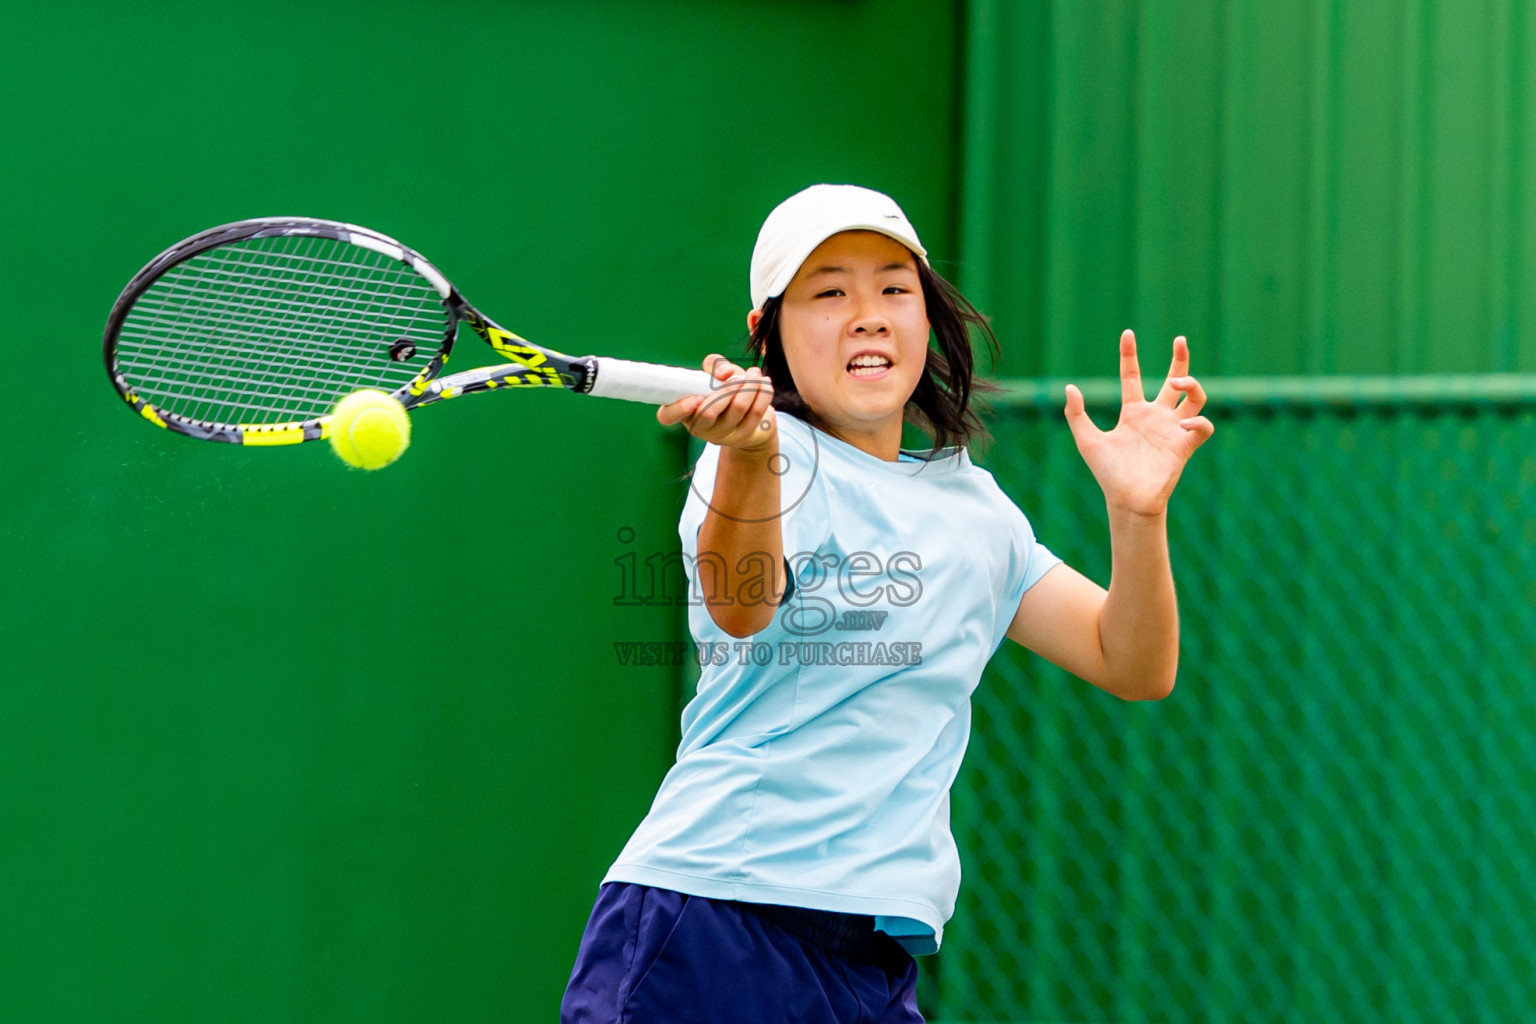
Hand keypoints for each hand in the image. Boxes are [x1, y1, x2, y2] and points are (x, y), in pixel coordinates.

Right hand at [656, 354, 776, 451]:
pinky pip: (756, 413)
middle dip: (726, 390)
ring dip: (749, 386)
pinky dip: (763, 393)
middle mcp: (699, 427)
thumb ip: (714, 365)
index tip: (696, 397)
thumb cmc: (723, 390)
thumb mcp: (714, 374)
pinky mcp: (743, 436)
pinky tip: (764, 383)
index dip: (679, 408)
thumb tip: (725, 373)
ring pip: (737, 409)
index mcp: (684, 411)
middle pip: (709, 412)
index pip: (667, 416)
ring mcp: (721, 435)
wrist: (748, 415)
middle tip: (739, 375)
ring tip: (754, 373)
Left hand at [1064, 331, 1213, 518]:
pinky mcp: (1185, 446)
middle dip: (1180, 359)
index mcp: (1133, 413)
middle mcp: (1156, 417)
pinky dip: (1199, 422)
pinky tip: (1183, 425)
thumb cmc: (1107, 473)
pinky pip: (1203, 427)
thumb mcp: (1087, 440)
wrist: (1126, 500)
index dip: (1130, 355)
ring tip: (1179, 382)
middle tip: (1180, 339)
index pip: (1132, 377)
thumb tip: (1069, 387)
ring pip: (1194, 399)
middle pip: (1173, 381)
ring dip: (1192, 385)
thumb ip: (1077, 414)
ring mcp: (1172, 430)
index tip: (1127, 334)